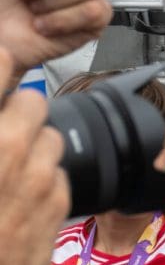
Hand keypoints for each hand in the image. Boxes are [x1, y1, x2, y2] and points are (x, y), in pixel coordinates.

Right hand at [0, 50, 66, 264]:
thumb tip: (3, 99)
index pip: (0, 70)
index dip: (1, 65)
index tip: (4, 60)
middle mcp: (7, 148)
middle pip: (34, 103)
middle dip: (20, 115)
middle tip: (2, 137)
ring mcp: (34, 177)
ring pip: (53, 140)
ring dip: (35, 150)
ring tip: (8, 174)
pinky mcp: (56, 205)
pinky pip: (59, 177)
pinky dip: (44, 183)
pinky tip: (18, 202)